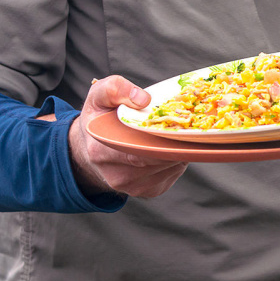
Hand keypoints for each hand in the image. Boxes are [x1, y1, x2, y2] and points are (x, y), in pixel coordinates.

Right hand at [68, 75, 187, 198]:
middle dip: (176, 142)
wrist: (91, 146)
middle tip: (189, 124)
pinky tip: (171, 145)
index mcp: (101, 151)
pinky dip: (178, 158)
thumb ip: (116, 89)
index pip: (139, 149)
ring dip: (179, 149)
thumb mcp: (99, 96)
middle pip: (159, 159)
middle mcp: (117, 176)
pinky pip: (173, 173)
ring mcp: (133, 187)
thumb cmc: (99, 117)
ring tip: (180, 131)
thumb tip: (144, 99)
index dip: (162, 137)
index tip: (179, 122)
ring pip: (170, 167)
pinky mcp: (149, 191)